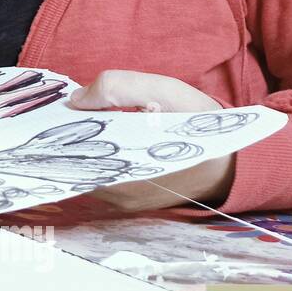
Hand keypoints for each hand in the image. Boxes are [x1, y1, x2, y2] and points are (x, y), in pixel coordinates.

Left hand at [67, 69, 233, 210]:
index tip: (58, 113)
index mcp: (132, 168)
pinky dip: (92, 158)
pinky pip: (96, 179)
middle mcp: (123, 194)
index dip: (63, 132)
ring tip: (82, 125)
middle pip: (75, 165)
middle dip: (69, 139)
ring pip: (84, 172)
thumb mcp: (167, 92)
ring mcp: (123, 202)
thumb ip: (119, 87)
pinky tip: (97, 140)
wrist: (233, 161)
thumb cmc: (201, 124)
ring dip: (79, 149)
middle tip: (68, 116)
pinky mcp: (126, 203)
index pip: (75, 155)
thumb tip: (76, 99)